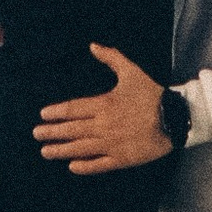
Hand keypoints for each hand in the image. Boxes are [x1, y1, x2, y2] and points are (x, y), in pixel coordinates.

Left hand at [34, 45, 171, 174]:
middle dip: (51, 132)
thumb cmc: (152, 94)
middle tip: (36, 134)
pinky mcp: (122, 159)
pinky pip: (99, 164)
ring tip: (45, 152)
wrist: (175, 118)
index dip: (56, 112)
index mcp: (104, 104)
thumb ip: (111, 58)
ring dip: (61, 150)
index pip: (73, 109)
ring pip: (80, 149)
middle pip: (71, 130)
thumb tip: (92, 45)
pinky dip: (84, 167)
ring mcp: (112, 144)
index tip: (43, 115)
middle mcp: (103, 126)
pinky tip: (72, 167)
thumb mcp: (131, 71)